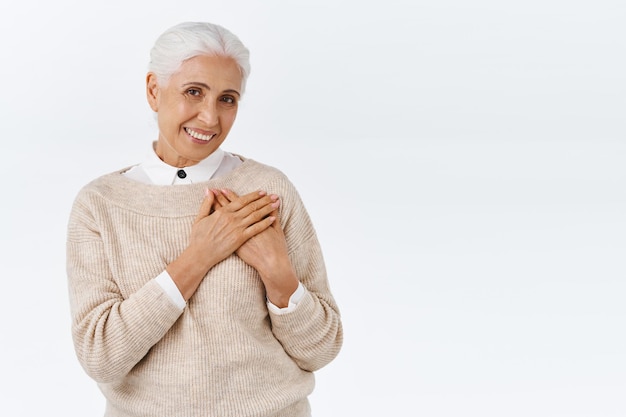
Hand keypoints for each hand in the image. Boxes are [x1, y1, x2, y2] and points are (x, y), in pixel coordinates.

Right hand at [167, 188, 277, 299]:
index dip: (253, 195)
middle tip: (273, 195)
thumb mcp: (200, 218)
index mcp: (223, 212)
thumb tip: (209, 191)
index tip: (262, 192)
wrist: (200, 255)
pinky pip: (255, 229)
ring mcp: (237, 228)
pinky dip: (265, 223)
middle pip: (251, 206)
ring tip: (276, 203)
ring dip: (267, 208)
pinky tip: (272, 218)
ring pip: (255, 215)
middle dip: (264, 199)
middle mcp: (231, 218)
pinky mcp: (240, 239)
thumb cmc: (199, 238)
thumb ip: (206, 203)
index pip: (241, 200)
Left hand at [213, 189, 298, 306]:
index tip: (224, 189)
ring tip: (210, 203)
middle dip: (222, 199)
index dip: (232, 196)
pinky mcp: (236, 243)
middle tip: (214, 190)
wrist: (271, 262)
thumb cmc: (275, 247)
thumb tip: (276, 204)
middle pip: (230, 210)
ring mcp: (238, 234)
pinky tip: (213, 220)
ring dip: (218, 209)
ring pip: (226, 220)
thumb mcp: (277, 229)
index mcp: (253, 220)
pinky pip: (225, 232)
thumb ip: (275, 215)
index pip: (240, 205)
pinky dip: (219, 226)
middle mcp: (244, 226)